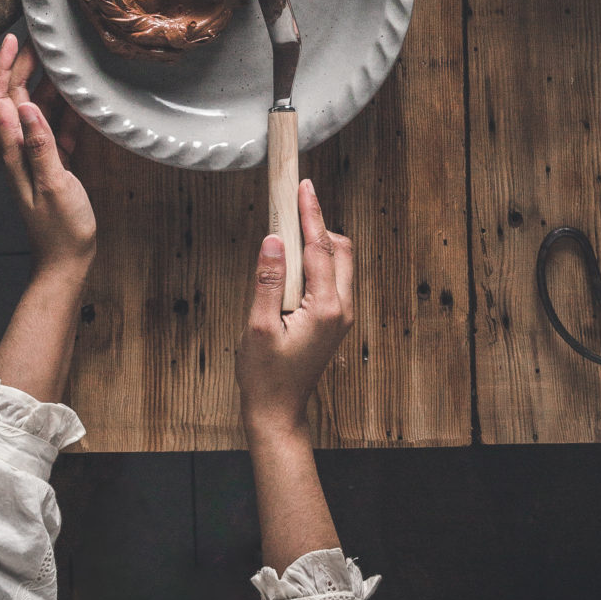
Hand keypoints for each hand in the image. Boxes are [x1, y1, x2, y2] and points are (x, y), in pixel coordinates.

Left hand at [0, 33, 96, 279]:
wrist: (65, 260)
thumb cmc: (59, 228)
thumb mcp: (53, 185)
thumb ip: (41, 146)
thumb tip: (28, 108)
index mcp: (13, 153)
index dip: (3, 68)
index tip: (14, 39)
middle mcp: (19, 149)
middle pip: (16, 98)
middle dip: (24, 66)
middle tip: (42, 39)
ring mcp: (36, 154)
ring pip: (37, 109)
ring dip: (48, 83)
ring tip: (63, 59)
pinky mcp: (52, 161)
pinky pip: (56, 125)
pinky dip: (66, 107)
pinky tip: (80, 95)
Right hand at [237, 180, 352, 441]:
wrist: (278, 412)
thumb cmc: (266, 376)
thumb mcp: (258, 327)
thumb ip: (267, 280)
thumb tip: (273, 239)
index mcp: (325, 308)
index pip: (320, 248)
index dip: (310, 214)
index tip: (303, 187)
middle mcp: (342, 308)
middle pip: (340, 249)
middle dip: (318, 224)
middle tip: (293, 205)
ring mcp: (342, 315)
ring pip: (340, 262)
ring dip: (318, 244)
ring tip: (288, 235)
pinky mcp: (336, 319)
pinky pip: (334, 278)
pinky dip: (318, 262)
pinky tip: (294, 263)